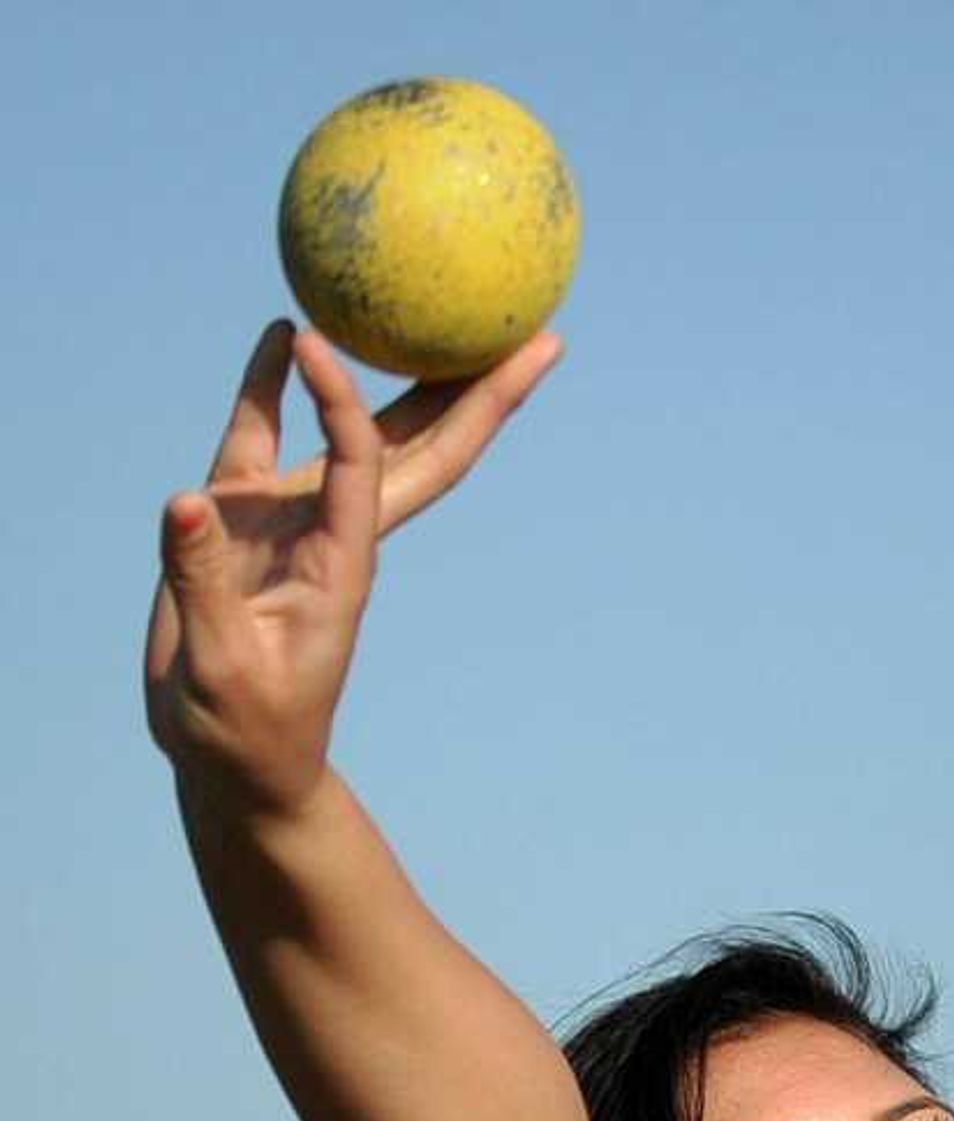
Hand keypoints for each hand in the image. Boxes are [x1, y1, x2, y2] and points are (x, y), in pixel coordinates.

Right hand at [144, 320, 561, 814]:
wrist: (235, 761)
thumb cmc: (243, 732)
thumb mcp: (220, 668)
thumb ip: (203, 584)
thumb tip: (186, 500)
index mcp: (344, 561)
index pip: (364, 464)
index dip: (346, 402)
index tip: (315, 345)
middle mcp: (338, 527)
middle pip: (428, 443)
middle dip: (485, 388)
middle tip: (541, 328)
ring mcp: (297, 517)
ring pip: (359, 427)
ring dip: (393, 367)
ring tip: (424, 300)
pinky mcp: (249, 519)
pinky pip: (262, 435)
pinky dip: (271, 384)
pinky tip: (281, 329)